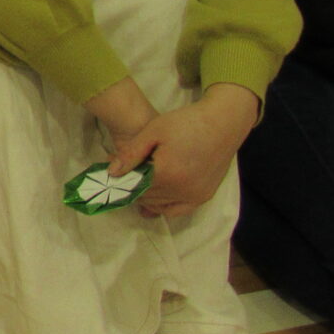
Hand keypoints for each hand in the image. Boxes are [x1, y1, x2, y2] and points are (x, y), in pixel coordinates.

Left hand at [108, 83, 257, 219]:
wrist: (222, 123)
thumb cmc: (185, 123)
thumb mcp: (153, 132)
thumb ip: (131, 154)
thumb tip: (112, 173)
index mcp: (167, 173)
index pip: (133, 187)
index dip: (121, 180)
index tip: (113, 172)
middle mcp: (182, 190)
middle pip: (145, 198)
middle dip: (131, 187)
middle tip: (126, 173)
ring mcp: (195, 196)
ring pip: (160, 206)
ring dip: (146, 197)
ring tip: (139, 181)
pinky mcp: (204, 196)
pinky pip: (178, 210)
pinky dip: (164, 206)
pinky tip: (155, 196)